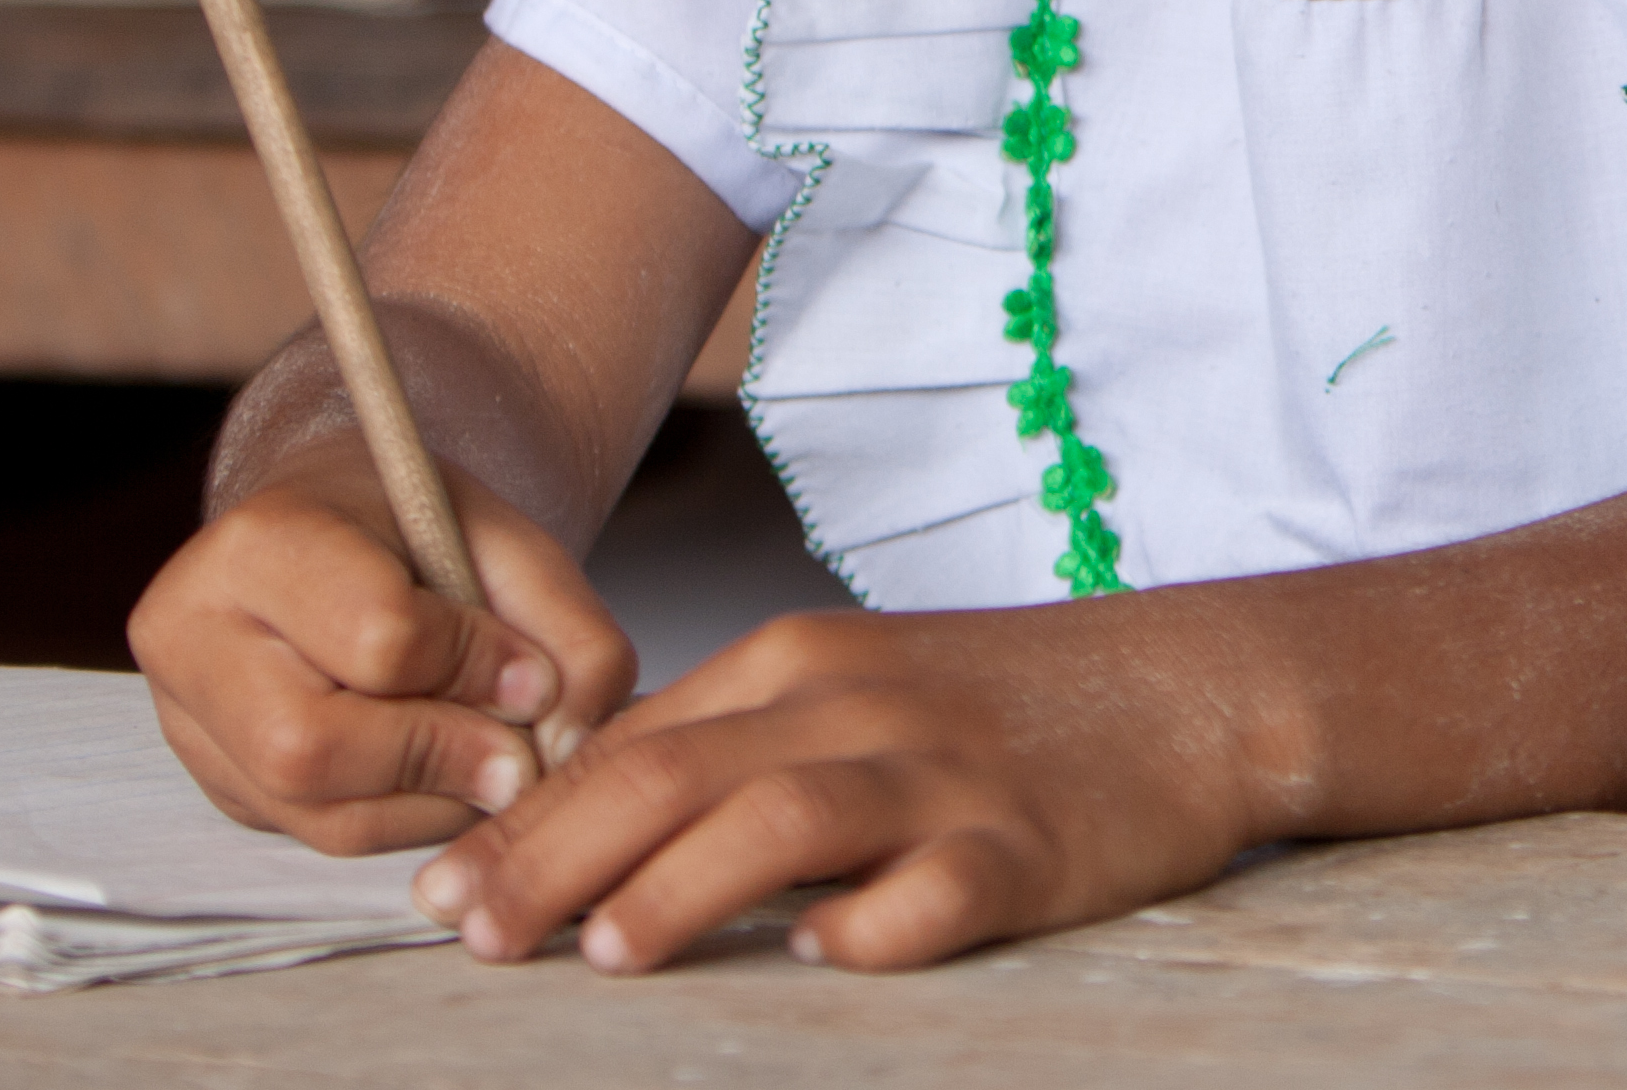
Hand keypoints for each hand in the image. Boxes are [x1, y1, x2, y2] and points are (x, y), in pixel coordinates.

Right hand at [133, 450, 639, 856]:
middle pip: (308, 747)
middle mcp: (193, 634)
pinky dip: (407, 822)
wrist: (340, 531)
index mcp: (261, 540)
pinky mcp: (222, 785)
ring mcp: (192, 722)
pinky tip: (445, 778)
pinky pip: (321, 836)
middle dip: (439, 758)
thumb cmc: (419, 527)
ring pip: (317, 814)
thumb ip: (566, 632)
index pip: (374, 637)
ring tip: (493, 761)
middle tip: (520, 755)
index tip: (533, 674)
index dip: (472, 668)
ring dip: (434, 804)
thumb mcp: (511, 544)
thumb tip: (562, 743)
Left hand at [412, 600, 1265, 974]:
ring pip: (784, 815)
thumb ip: (726, 746)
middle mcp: (856, 708)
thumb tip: (580, 823)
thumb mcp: (848, 691)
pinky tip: (820, 959)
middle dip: (558, 858)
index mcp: (799, 667)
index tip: (437, 895)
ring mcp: (945, 776)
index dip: (525, 823)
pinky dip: (870, 926)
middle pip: (676, 772)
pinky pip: (936, 888)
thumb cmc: (996, 705)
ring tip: (606, 957)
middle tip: (475, 937)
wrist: (1188, 684)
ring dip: (682, 886)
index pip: (630, 744)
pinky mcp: (1027, 846)